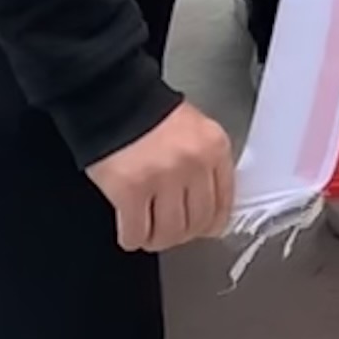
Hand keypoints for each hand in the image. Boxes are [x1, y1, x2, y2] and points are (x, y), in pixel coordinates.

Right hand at [84, 100, 235, 252]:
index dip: (210, 224)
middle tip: (169, 230)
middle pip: (197, 223)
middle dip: (182, 234)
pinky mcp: (130, 190)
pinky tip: (130, 231)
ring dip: (157, 240)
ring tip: (148, 232)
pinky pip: (136, 233)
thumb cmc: (152, 115)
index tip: (202, 228)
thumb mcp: (195, 132)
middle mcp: (193, 163)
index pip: (224, 203)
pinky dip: (132, 238)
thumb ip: (206, 166)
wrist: (114, 98)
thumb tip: (210, 208)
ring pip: (169, 233)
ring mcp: (162, 178)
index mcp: (214, 148)